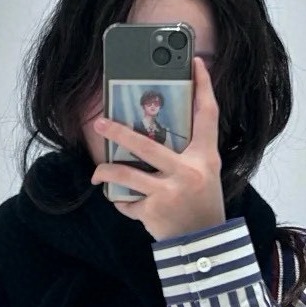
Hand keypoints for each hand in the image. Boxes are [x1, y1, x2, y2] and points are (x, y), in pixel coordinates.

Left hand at [91, 55, 226, 241]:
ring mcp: (169, 193)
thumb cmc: (202, 202)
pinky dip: (123, 202)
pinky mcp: (152, 212)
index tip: (194, 63)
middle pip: (146, 145)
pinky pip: (127, 201)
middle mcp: (188, 172)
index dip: (204, 87)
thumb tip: (153, 128)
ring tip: (98, 173)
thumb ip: (186, 152)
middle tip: (98, 122)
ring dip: (106, 172)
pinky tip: (127, 204)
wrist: (205, 244)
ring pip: (126, 175)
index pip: (207, 116)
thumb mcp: (204, 173)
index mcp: (205, 157)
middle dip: (118, 132)